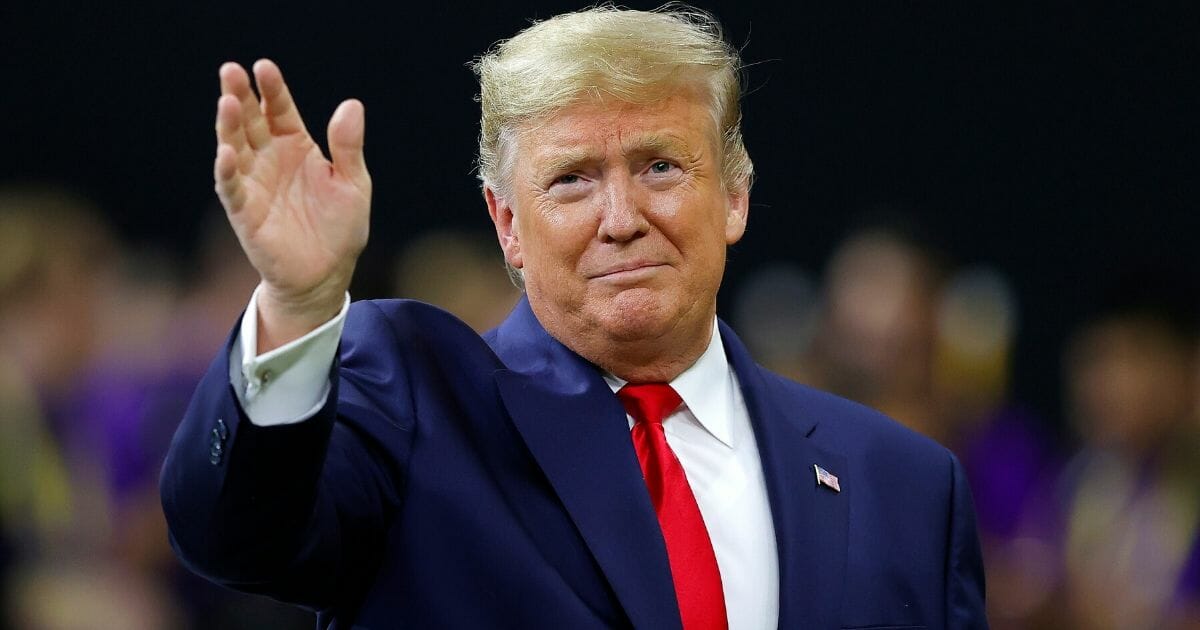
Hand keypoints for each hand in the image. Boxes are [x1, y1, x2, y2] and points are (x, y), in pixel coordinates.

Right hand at [214, 59, 370, 350]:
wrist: (327, 275)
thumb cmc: (340, 228)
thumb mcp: (354, 184)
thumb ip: (348, 147)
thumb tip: (352, 105)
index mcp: (296, 146)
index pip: (279, 110)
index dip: (272, 89)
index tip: (264, 67)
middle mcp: (270, 159)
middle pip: (251, 121)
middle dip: (240, 95)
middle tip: (231, 71)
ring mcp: (254, 183)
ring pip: (235, 147)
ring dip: (229, 126)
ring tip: (228, 103)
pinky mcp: (245, 212)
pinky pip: (232, 188)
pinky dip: (227, 171)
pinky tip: (226, 153)